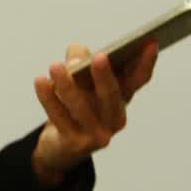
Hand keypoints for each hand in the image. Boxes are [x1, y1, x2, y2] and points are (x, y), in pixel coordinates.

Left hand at [31, 41, 158, 186]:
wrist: (59, 147)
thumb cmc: (75, 105)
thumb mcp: (80, 80)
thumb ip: (80, 60)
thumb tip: (76, 57)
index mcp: (122, 99)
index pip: (138, 80)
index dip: (145, 63)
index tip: (150, 42)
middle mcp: (115, 119)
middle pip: (111, 95)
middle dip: (105, 76)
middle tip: (100, 56)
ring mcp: (97, 135)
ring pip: (81, 107)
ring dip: (67, 85)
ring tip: (55, 66)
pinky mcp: (75, 144)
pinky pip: (60, 117)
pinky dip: (48, 98)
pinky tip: (40, 81)